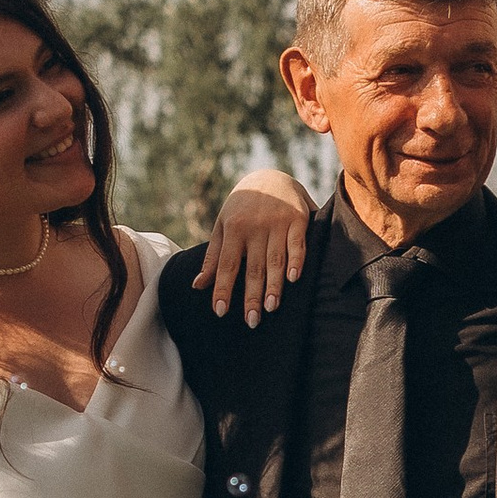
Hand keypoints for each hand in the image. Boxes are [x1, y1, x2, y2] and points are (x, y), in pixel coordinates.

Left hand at [195, 168, 314, 322]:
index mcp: (233, 228)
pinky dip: (296, 260)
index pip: (226, 265)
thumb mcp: (222, 226)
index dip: (223, 289)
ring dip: (274, 284)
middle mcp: (255, 226)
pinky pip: (298, 243)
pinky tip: (294, 279)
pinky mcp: (298, 219)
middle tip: (251, 321)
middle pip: (253, 267)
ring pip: (275, 259)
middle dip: (252, 295)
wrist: (269, 176)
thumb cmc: (241, 209)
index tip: (220, 312)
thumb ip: (213, 257)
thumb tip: (198, 286)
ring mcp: (277, 222)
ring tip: (271, 308)